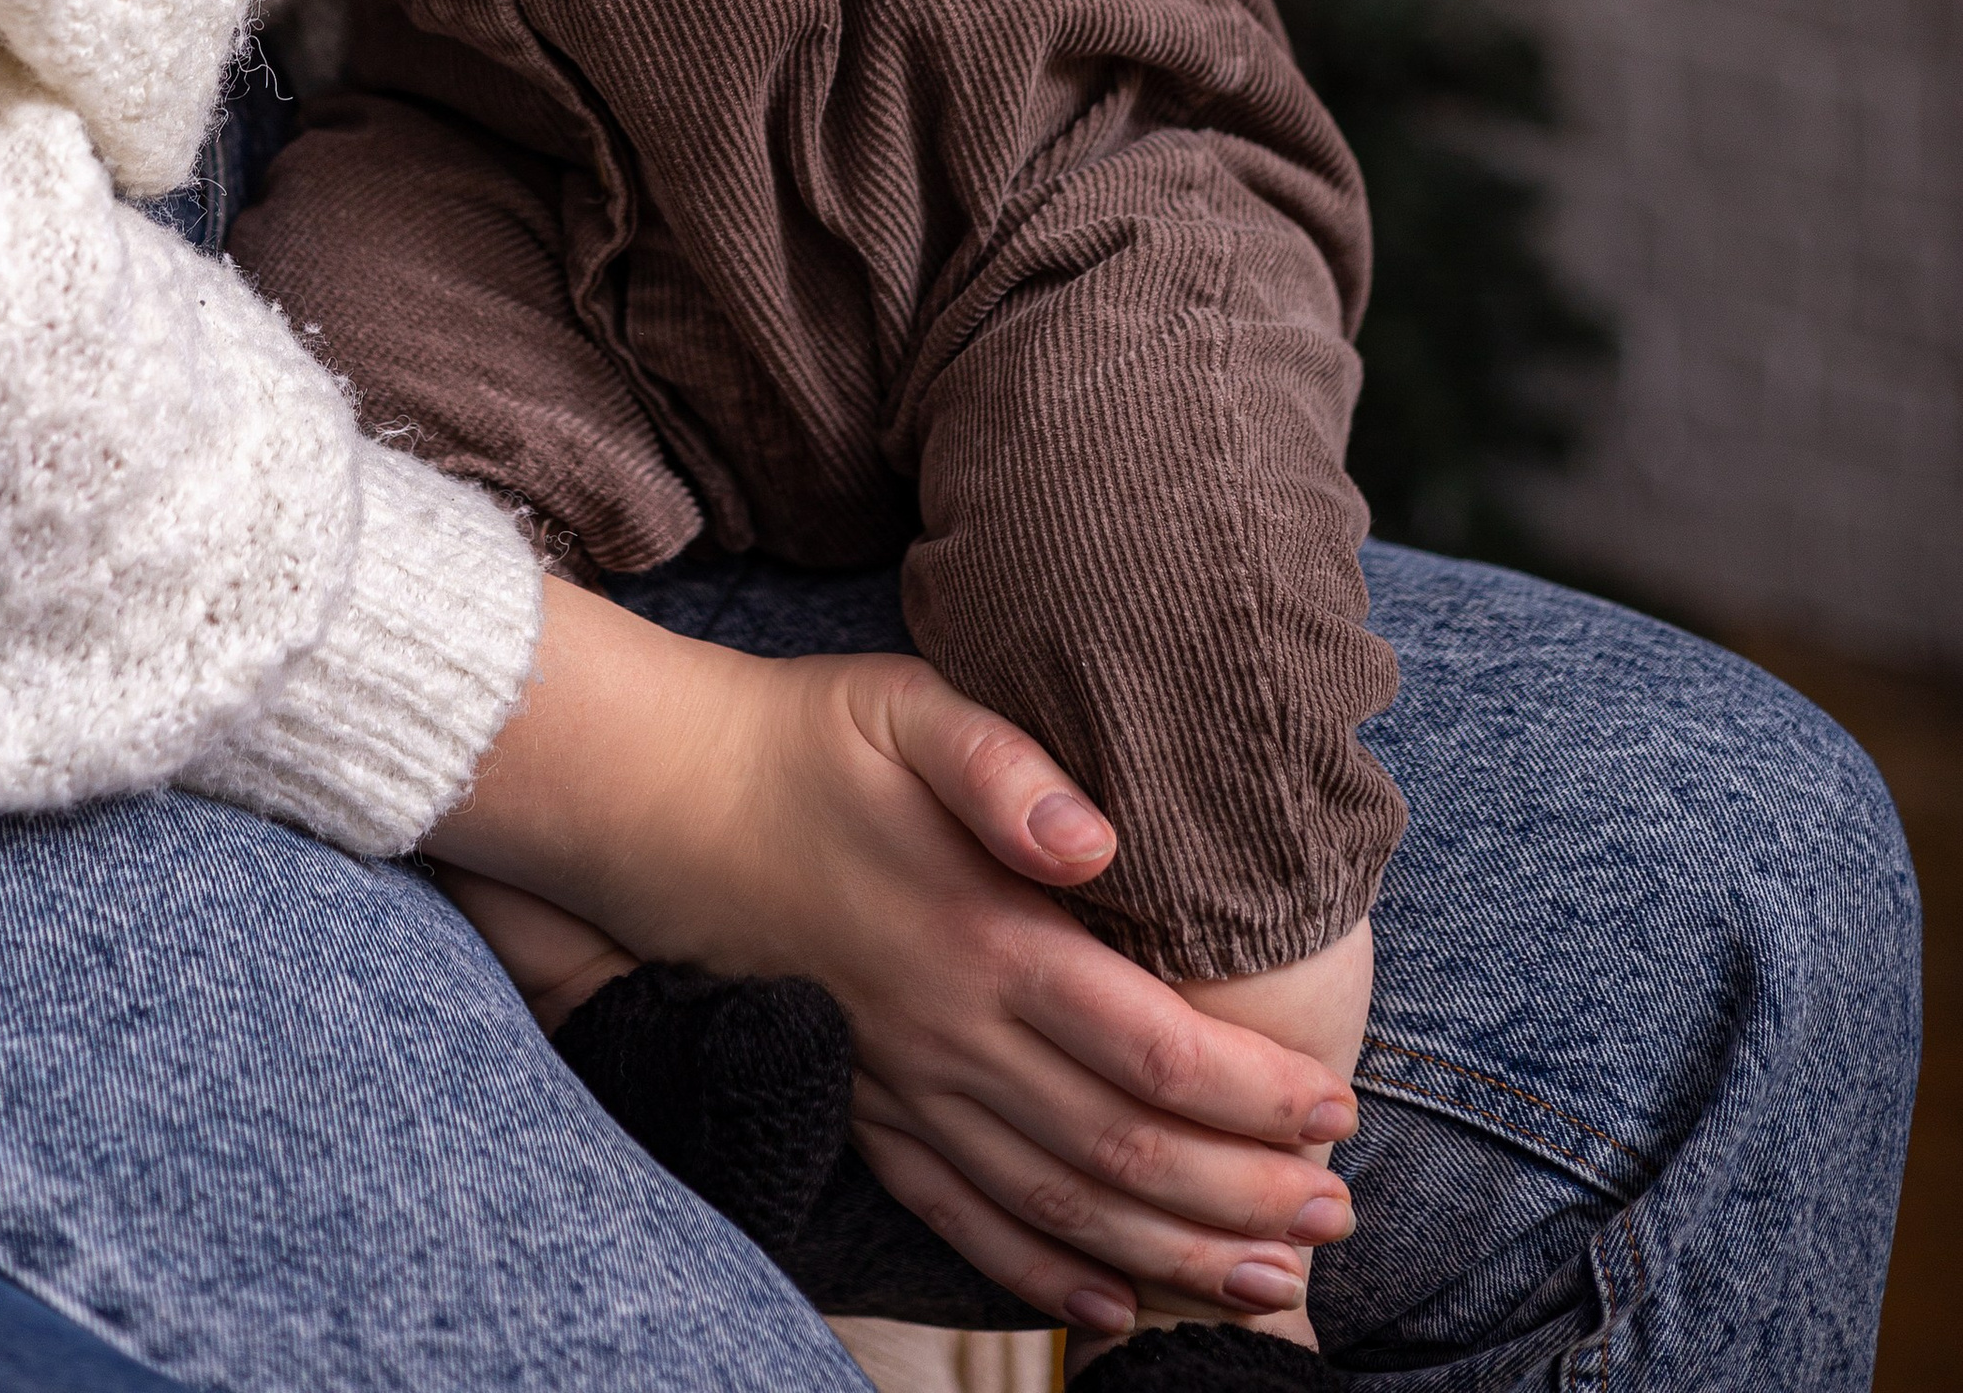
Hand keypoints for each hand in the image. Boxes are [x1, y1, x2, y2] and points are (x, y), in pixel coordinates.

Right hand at [426, 585, 1354, 1338]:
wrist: (672, 798)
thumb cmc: (813, 738)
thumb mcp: (912, 707)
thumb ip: (1005, 769)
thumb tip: (1092, 834)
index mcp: (986, 936)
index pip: (1148, 1045)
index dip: (1251, 1092)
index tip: (1338, 1112)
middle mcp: (953, 1033)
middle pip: (1121, 1148)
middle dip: (1242, 1196)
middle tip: (1338, 1218)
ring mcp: (906, 1085)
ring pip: (1056, 1202)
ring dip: (1169, 1255)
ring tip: (1267, 1284)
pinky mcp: (866, 1107)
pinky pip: (963, 1217)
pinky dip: (1044, 1274)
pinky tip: (1113, 1304)